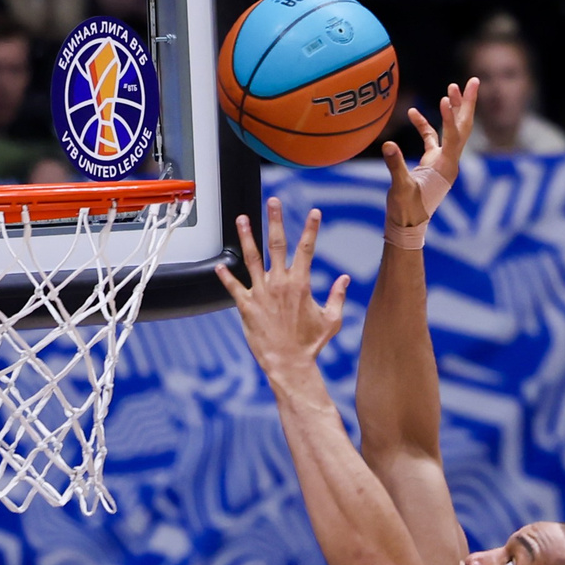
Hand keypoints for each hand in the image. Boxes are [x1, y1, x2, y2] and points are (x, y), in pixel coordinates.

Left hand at [218, 201, 349, 382]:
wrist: (289, 363)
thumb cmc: (310, 344)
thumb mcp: (331, 320)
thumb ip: (338, 296)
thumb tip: (345, 279)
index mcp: (300, 283)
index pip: (307, 248)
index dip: (311, 228)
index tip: (314, 212)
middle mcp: (279, 283)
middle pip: (277, 244)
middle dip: (275, 220)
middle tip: (274, 201)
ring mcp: (260, 293)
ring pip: (251, 258)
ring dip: (246, 237)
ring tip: (242, 219)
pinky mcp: (246, 306)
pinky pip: (233, 287)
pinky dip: (225, 276)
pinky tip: (219, 265)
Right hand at [384, 79, 477, 227]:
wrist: (408, 226)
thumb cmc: (405, 210)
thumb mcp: (399, 188)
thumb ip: (395, 165)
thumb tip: (388, 144)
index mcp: (445, 167)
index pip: (453, 136)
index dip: (450, 117)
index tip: (446, 98)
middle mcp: (449, 162)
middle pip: (464, 127)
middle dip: (468, 104)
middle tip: (475, 80)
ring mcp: (442, 161)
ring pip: (452, 130)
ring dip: (453, 109)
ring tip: (453, 86)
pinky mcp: (432, 163)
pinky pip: (432, 138)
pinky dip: (424, 125)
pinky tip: (412, 112)